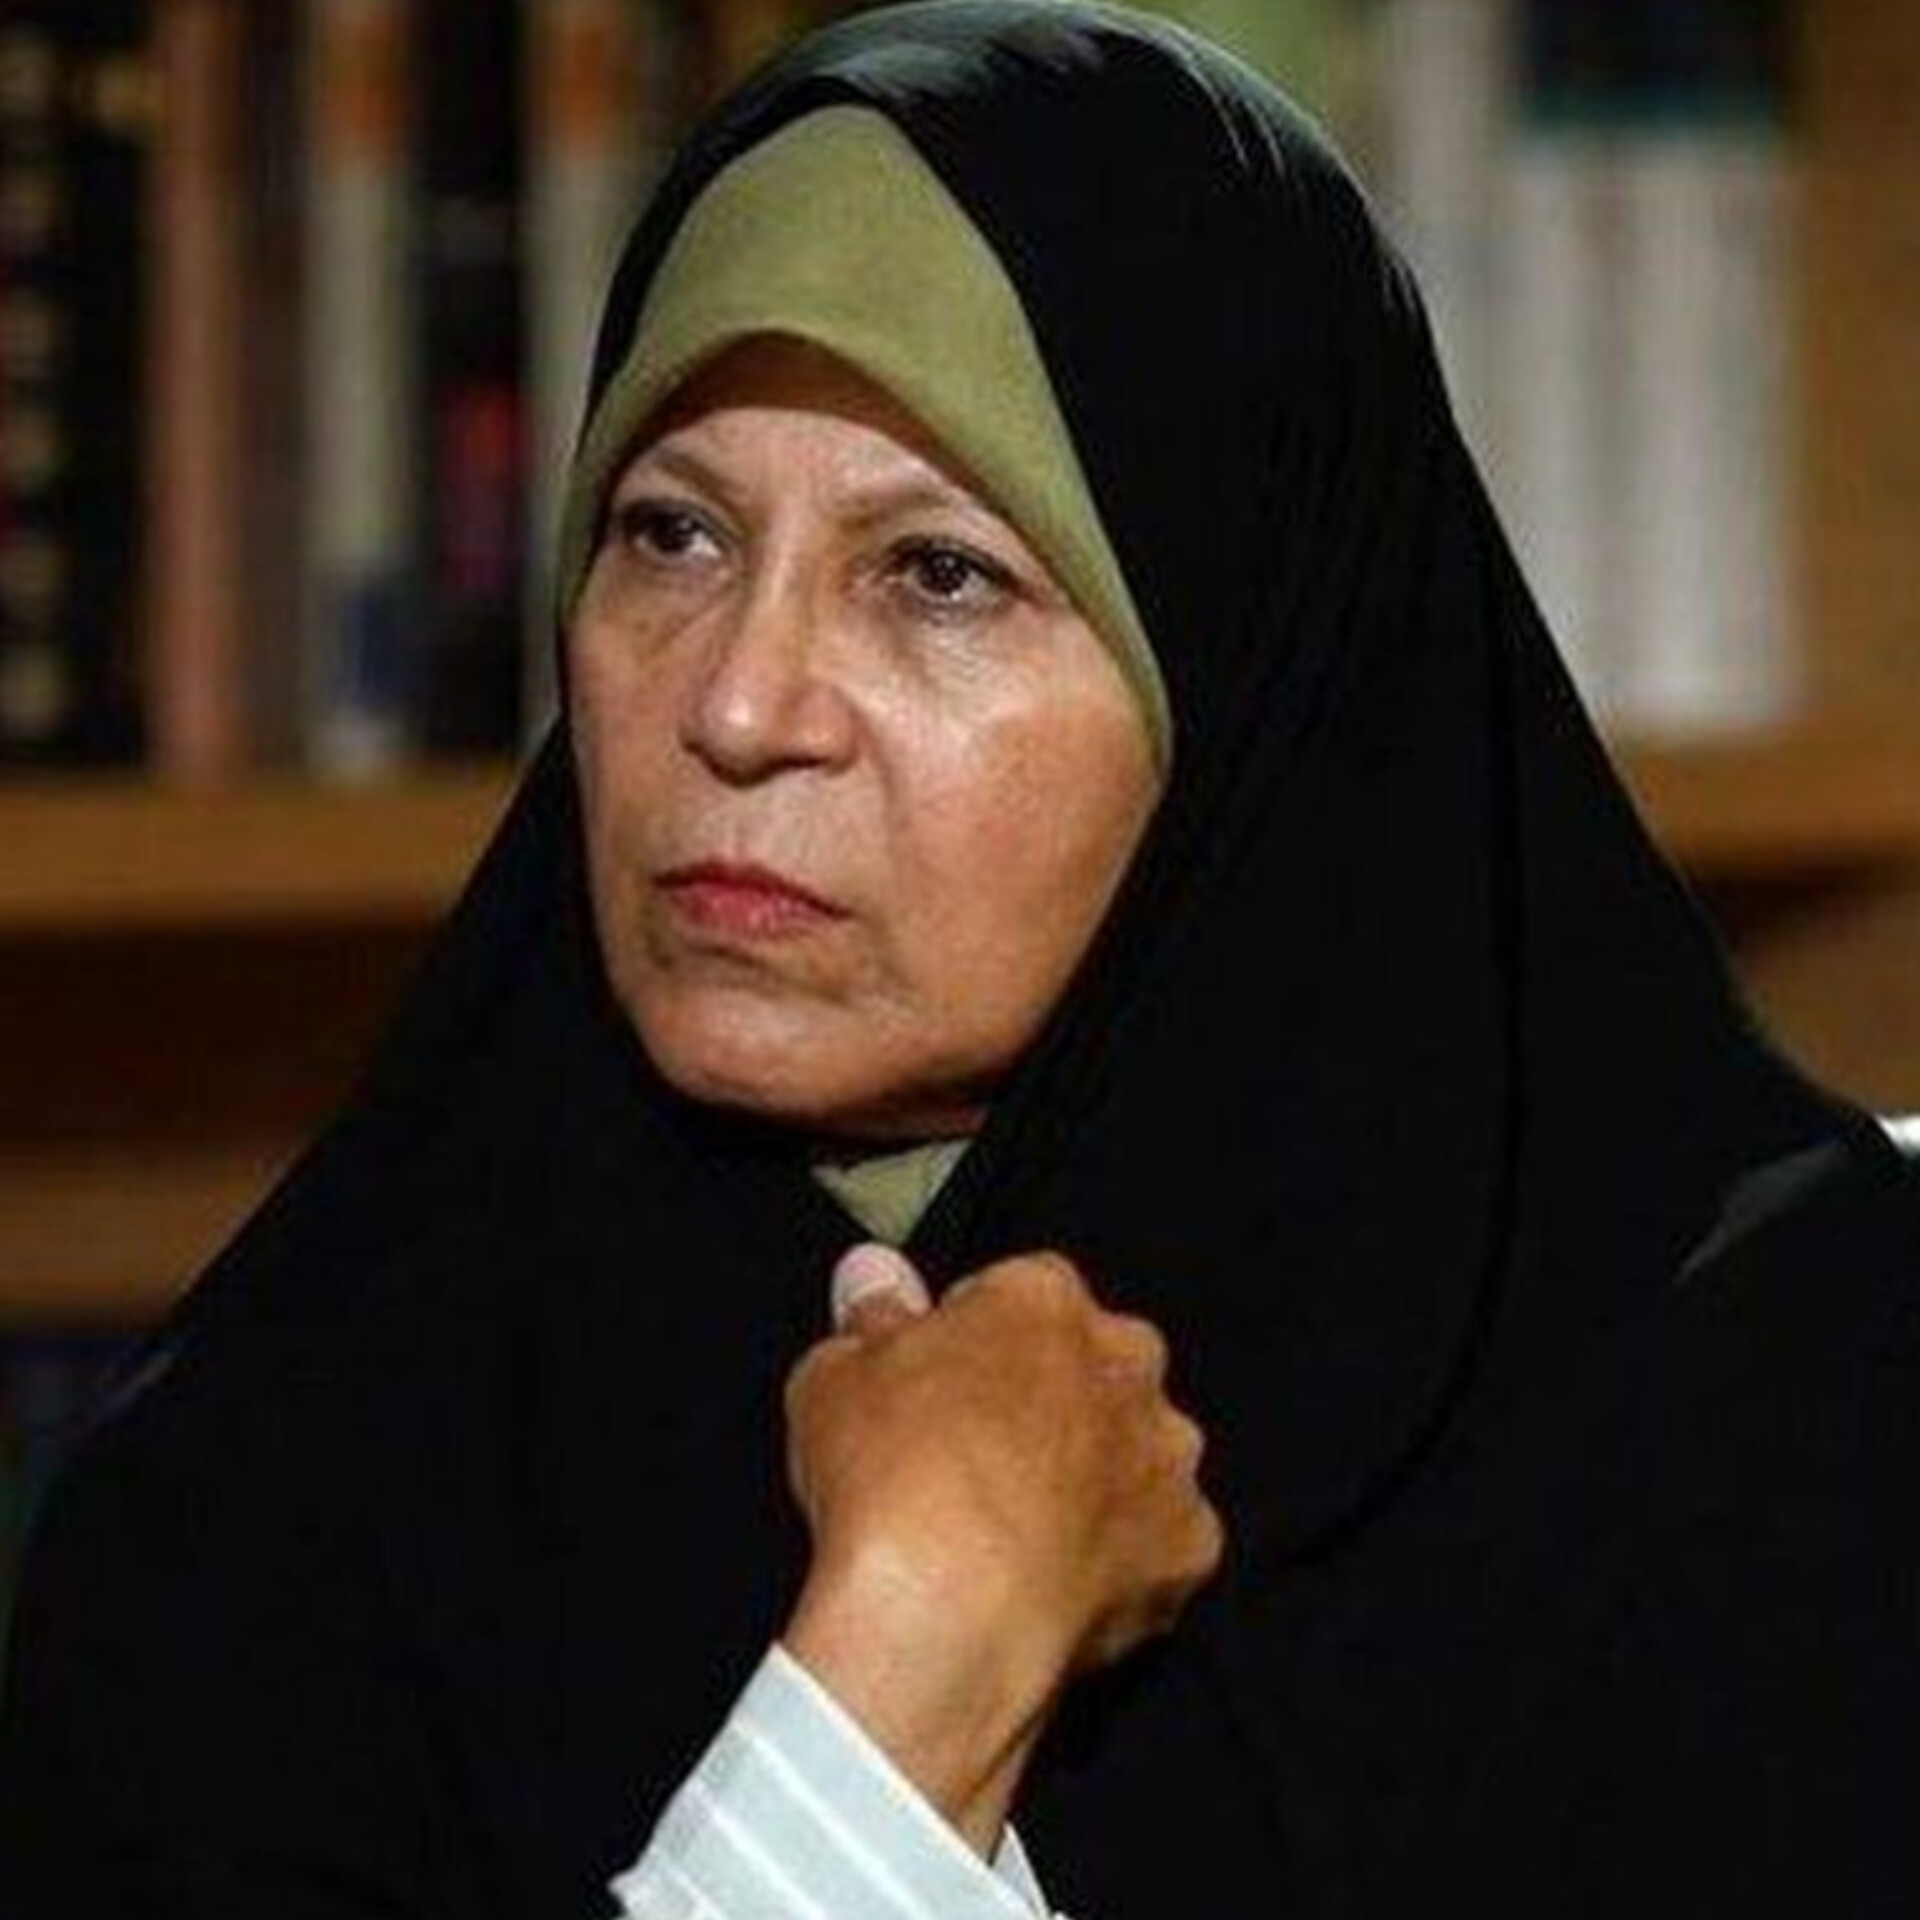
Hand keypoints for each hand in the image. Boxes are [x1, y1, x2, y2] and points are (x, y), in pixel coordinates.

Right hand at [780, 1244, 1223, 1852]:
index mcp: (1042, 1302)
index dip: (972, 1342)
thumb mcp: (833, 1376)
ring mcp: (1164, 1456)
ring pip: (1134, 1452)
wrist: (947, 1615)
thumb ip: (871, 1316)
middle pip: (1089, 1365)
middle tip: (976, 1459)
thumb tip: (875, 1280)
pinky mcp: (1186, 1545)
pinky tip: (1054, 1585)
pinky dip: (1117, 1560)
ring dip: (1091, 1478)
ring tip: (1014, 1533)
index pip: (1016, 1294)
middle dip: (1047, 1401)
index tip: (938, 1382)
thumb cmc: (893, 1486)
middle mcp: (1122, 1364)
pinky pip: (1156, 1542)